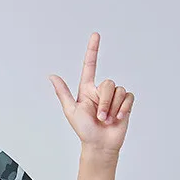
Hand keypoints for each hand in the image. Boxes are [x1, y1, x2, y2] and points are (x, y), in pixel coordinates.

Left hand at [48, 32, 133, 153]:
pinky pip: (128, 97)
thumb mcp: (71, 111)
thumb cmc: (84, 130)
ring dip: (112, 108)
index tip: (95, 35)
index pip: (90, 66)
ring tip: (106, 120)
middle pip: (108, 83)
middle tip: (99, 118)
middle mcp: (101, 91)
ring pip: (118, 91)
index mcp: (86, 90)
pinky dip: (123, 108)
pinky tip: (118, 118)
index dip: (93, 50)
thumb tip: (52, 76)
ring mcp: (114, 97)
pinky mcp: (125, 103)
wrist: (100, 145)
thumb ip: (63, 93)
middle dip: (104, 102)